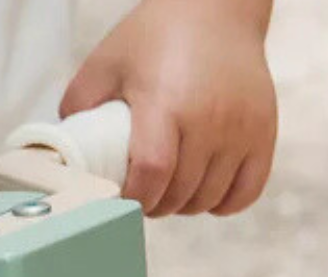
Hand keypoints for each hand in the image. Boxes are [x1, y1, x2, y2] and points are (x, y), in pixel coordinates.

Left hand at [62, 0, 276, 216]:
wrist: (216, 6)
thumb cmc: (156, 36)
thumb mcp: (106, 63)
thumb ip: (78, 109)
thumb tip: (62, 157)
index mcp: (166, 102)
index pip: (152, 174)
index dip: (133, 198)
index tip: (121, 198)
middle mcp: (210, 117)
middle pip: (178, 195)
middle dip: (153, 205)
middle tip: (141, 194)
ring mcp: (242, 126)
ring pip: (208, 200)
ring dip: (184, 206)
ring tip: (169, 189)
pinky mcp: (264, 131)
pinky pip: (246, 193)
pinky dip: (223, 203)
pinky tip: (204, 191)